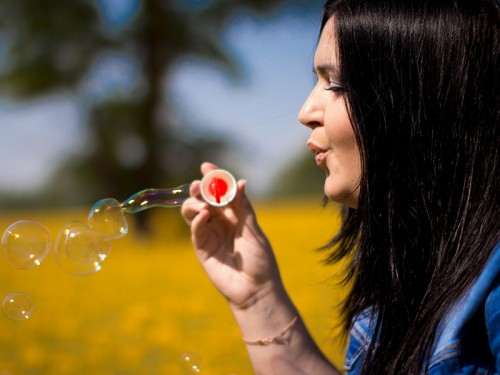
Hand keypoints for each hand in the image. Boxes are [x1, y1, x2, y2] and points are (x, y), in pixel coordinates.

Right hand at [181, 162, 282, 309]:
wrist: (255, 288)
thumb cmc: (259, 259)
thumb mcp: (252, 229)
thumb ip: (243, 207)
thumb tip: (240, 182)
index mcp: (234, 214)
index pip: (221, 192)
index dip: (213, 178)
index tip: (206, 166)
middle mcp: (220, 221)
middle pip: (204, 199)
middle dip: (200, 189)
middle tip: (199, 185)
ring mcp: (209, 233)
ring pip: (193, 211)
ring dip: (195, 203)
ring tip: (203, 204)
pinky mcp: (202, 247)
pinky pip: (195, 229)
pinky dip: (197, 219)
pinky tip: (205, 215)